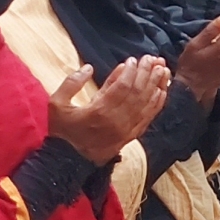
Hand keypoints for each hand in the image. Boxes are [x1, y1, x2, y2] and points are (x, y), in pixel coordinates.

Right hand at [46, 55, 171, 162]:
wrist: (67, 161)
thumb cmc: (61, 130)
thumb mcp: (56, 103)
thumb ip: (71, 83)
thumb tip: (89, 68)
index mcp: (99, 112)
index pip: (122, 87)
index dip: (131, 72)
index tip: (134, 59)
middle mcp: (116, 121)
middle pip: (137, 93)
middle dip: (147, 74)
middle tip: (154, 58)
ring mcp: (125, 130)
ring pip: (146, 104)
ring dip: (156, 86)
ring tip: (163, 70)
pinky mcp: (130, 136)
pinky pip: (147, 118)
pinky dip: (156, 104)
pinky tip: (161, 92)